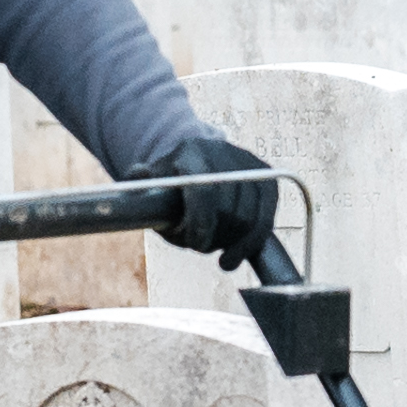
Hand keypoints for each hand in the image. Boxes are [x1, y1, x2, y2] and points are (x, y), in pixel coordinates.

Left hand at [151, 130, 284, 271]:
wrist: (197, 163)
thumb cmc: (171, 184)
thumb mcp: (151, 184)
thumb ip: (140, 185)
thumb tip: (139, 174)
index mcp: (191, 152)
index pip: (204, 189)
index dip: (202, 222)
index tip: (195, 245)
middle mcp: (223, 151)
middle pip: (229, 208)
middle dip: (216, 235)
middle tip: (200, 246)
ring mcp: (248, 162)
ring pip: (251, 216)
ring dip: (232, 241)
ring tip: (215, 247)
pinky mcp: (267, 176)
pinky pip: (267, 218)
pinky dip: (252, 243)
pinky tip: (235, 256)